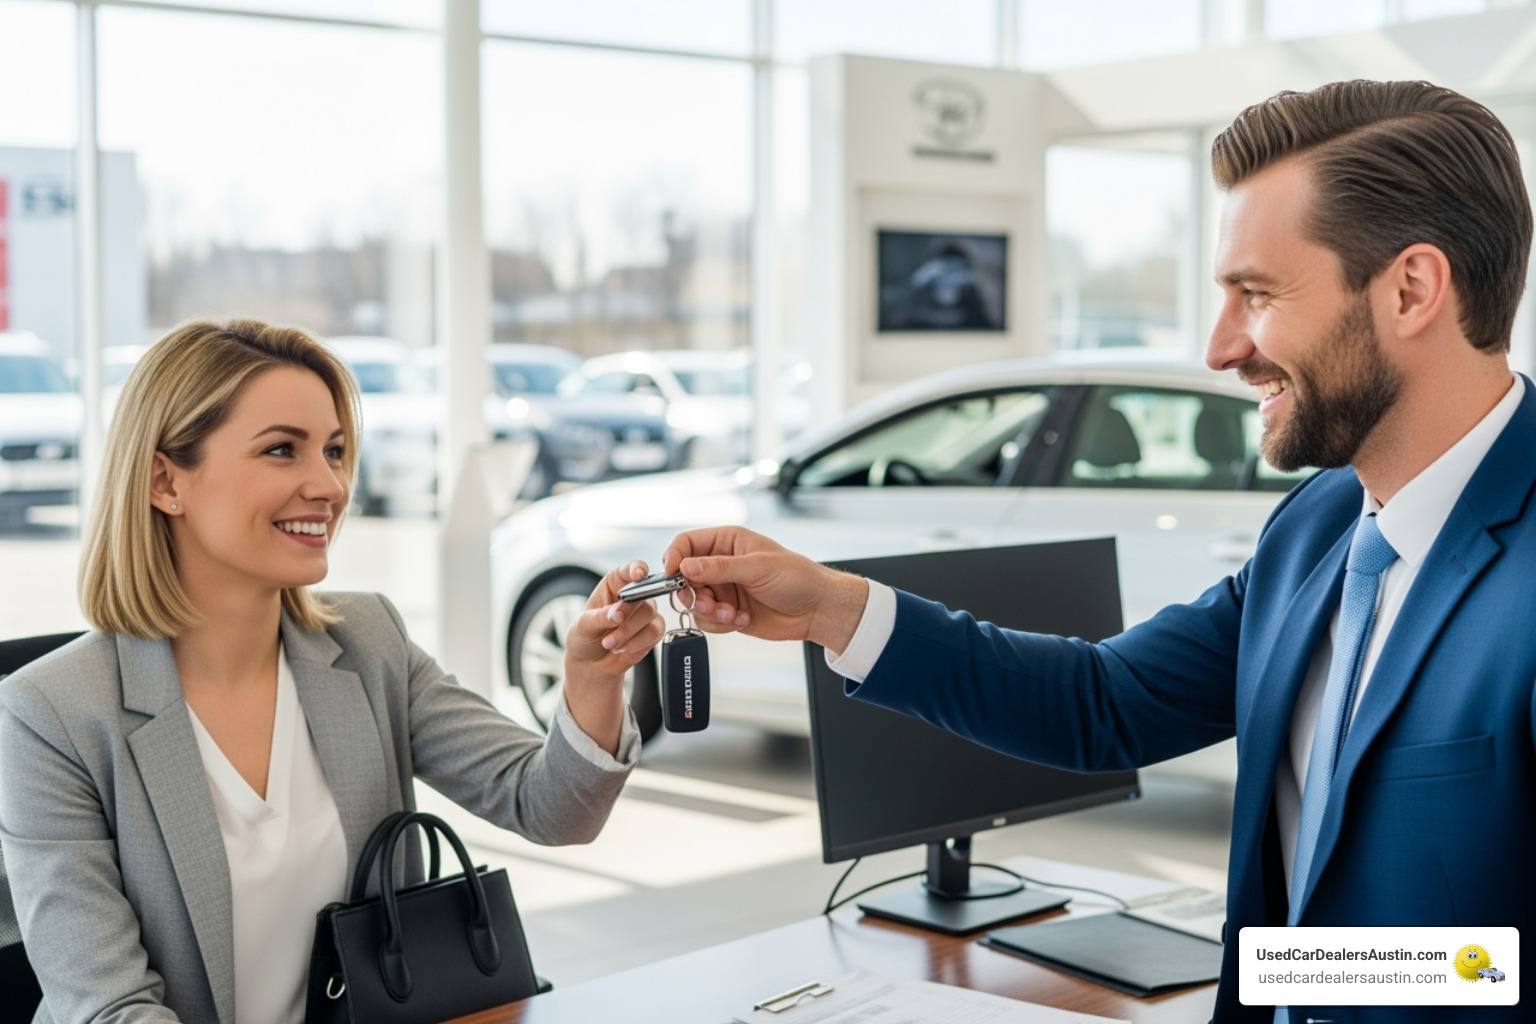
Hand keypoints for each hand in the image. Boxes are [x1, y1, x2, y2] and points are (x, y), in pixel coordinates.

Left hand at [562, 560, 665, 755]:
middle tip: (611, 626)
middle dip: (629, 614)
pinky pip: (658, 635)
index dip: (635, 570)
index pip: (627, 572)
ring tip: (612, 646)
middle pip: (645, 596)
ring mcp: (643, 618)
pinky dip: (641, 645)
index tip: (639, 574)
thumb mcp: (580, 631)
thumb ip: (596, 619)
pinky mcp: (650, 637)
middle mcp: (630, 600)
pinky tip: (624, 653)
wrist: (590, 674)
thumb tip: (611, 611)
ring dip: (633, 633)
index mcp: (610, 589)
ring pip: (654, 617)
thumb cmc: (581, 645)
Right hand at [662, 526, 867, 652]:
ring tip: (733, 613)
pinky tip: (742, 619)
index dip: (675, 557)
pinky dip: (721, 624)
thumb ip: (719, 568)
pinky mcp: (728, 611)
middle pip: (685, 577)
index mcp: (728, 542)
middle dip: (694, 594)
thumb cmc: (797, 577)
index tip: (673, 575)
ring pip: (694, 602)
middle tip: (707, 602)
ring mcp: (724, 589)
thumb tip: (686, 566)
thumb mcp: (757, 567)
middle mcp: (722, 564)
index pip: (687, 543)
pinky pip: (707, 620)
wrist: (816, 610)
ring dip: (710, 612)